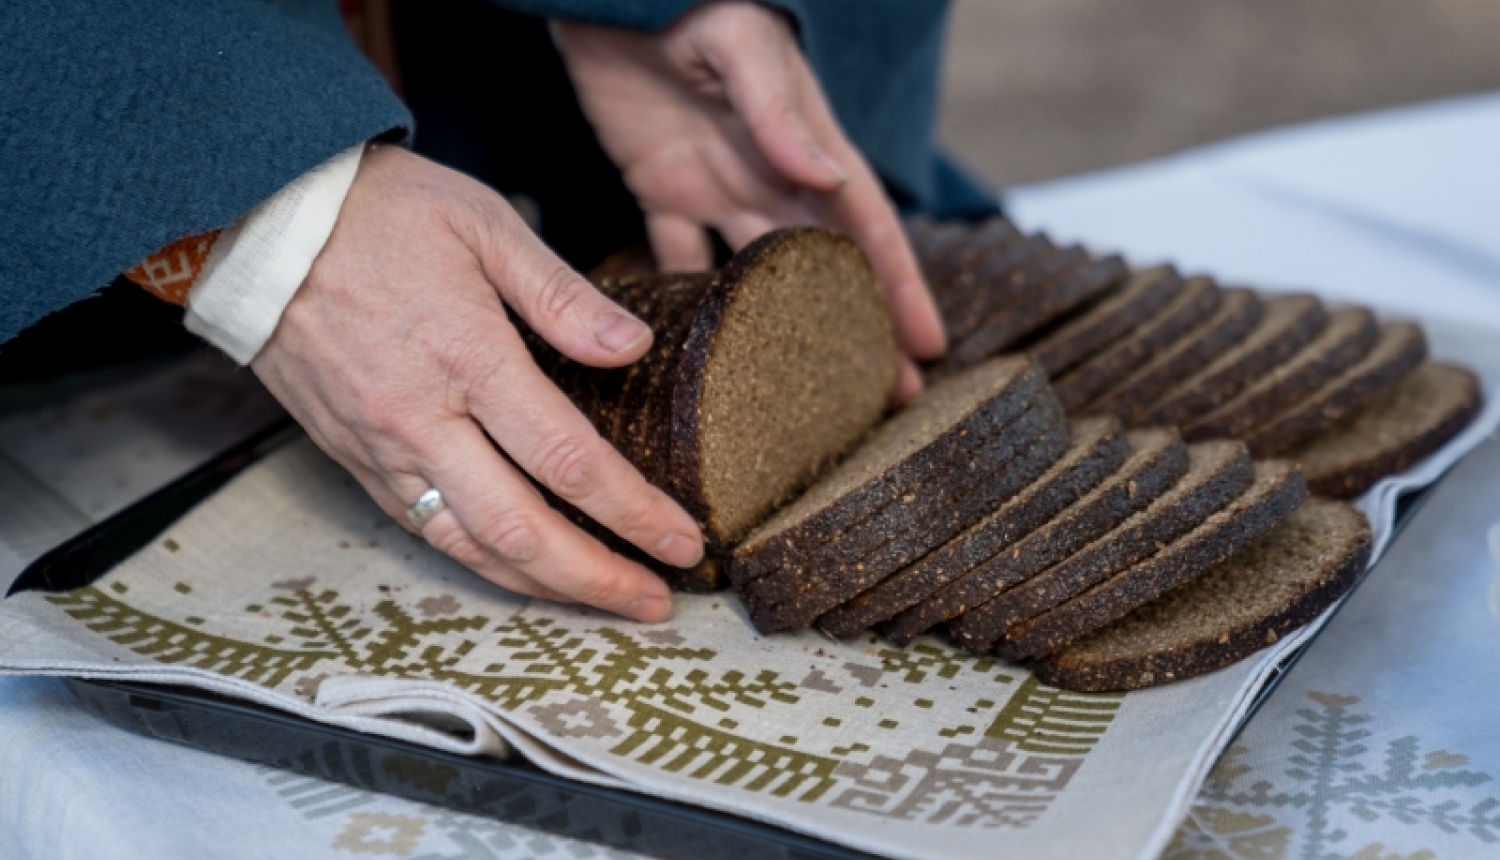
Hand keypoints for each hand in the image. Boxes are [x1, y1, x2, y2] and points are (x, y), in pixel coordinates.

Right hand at [252, 144, 704, 621]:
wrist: (258, 224)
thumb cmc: (376, 211)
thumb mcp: (483, 223)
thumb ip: (562, 293)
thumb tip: (633, 345)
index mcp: (468, 358)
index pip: (567, 461)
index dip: (634, 511)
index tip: (683, 539)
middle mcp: (422, 421)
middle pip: (522, 530)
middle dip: (597, 577)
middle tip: (657, 602)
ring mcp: (381, 449)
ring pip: (469, 548)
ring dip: (544, 587)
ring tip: (605, 601)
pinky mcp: (353, 459)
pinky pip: (424, 532)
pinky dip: (483, 565)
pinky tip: (525, 572)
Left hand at [554, 1, 944, 396]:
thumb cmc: (693, 4)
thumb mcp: (743, 48)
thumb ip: (781, 114)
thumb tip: (826, 179)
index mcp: (807, 145)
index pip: (867, 226)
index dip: (899, 286)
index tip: (927, 346)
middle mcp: (771, 175)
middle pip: (824, 269)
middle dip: (855, 330)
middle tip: (882, 398)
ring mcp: (718, 185)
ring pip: (759, 277)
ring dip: (779, 332)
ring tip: (800, 394)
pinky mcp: (660, 185)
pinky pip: (678, 255)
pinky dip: (686, 299)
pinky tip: (695, 346)